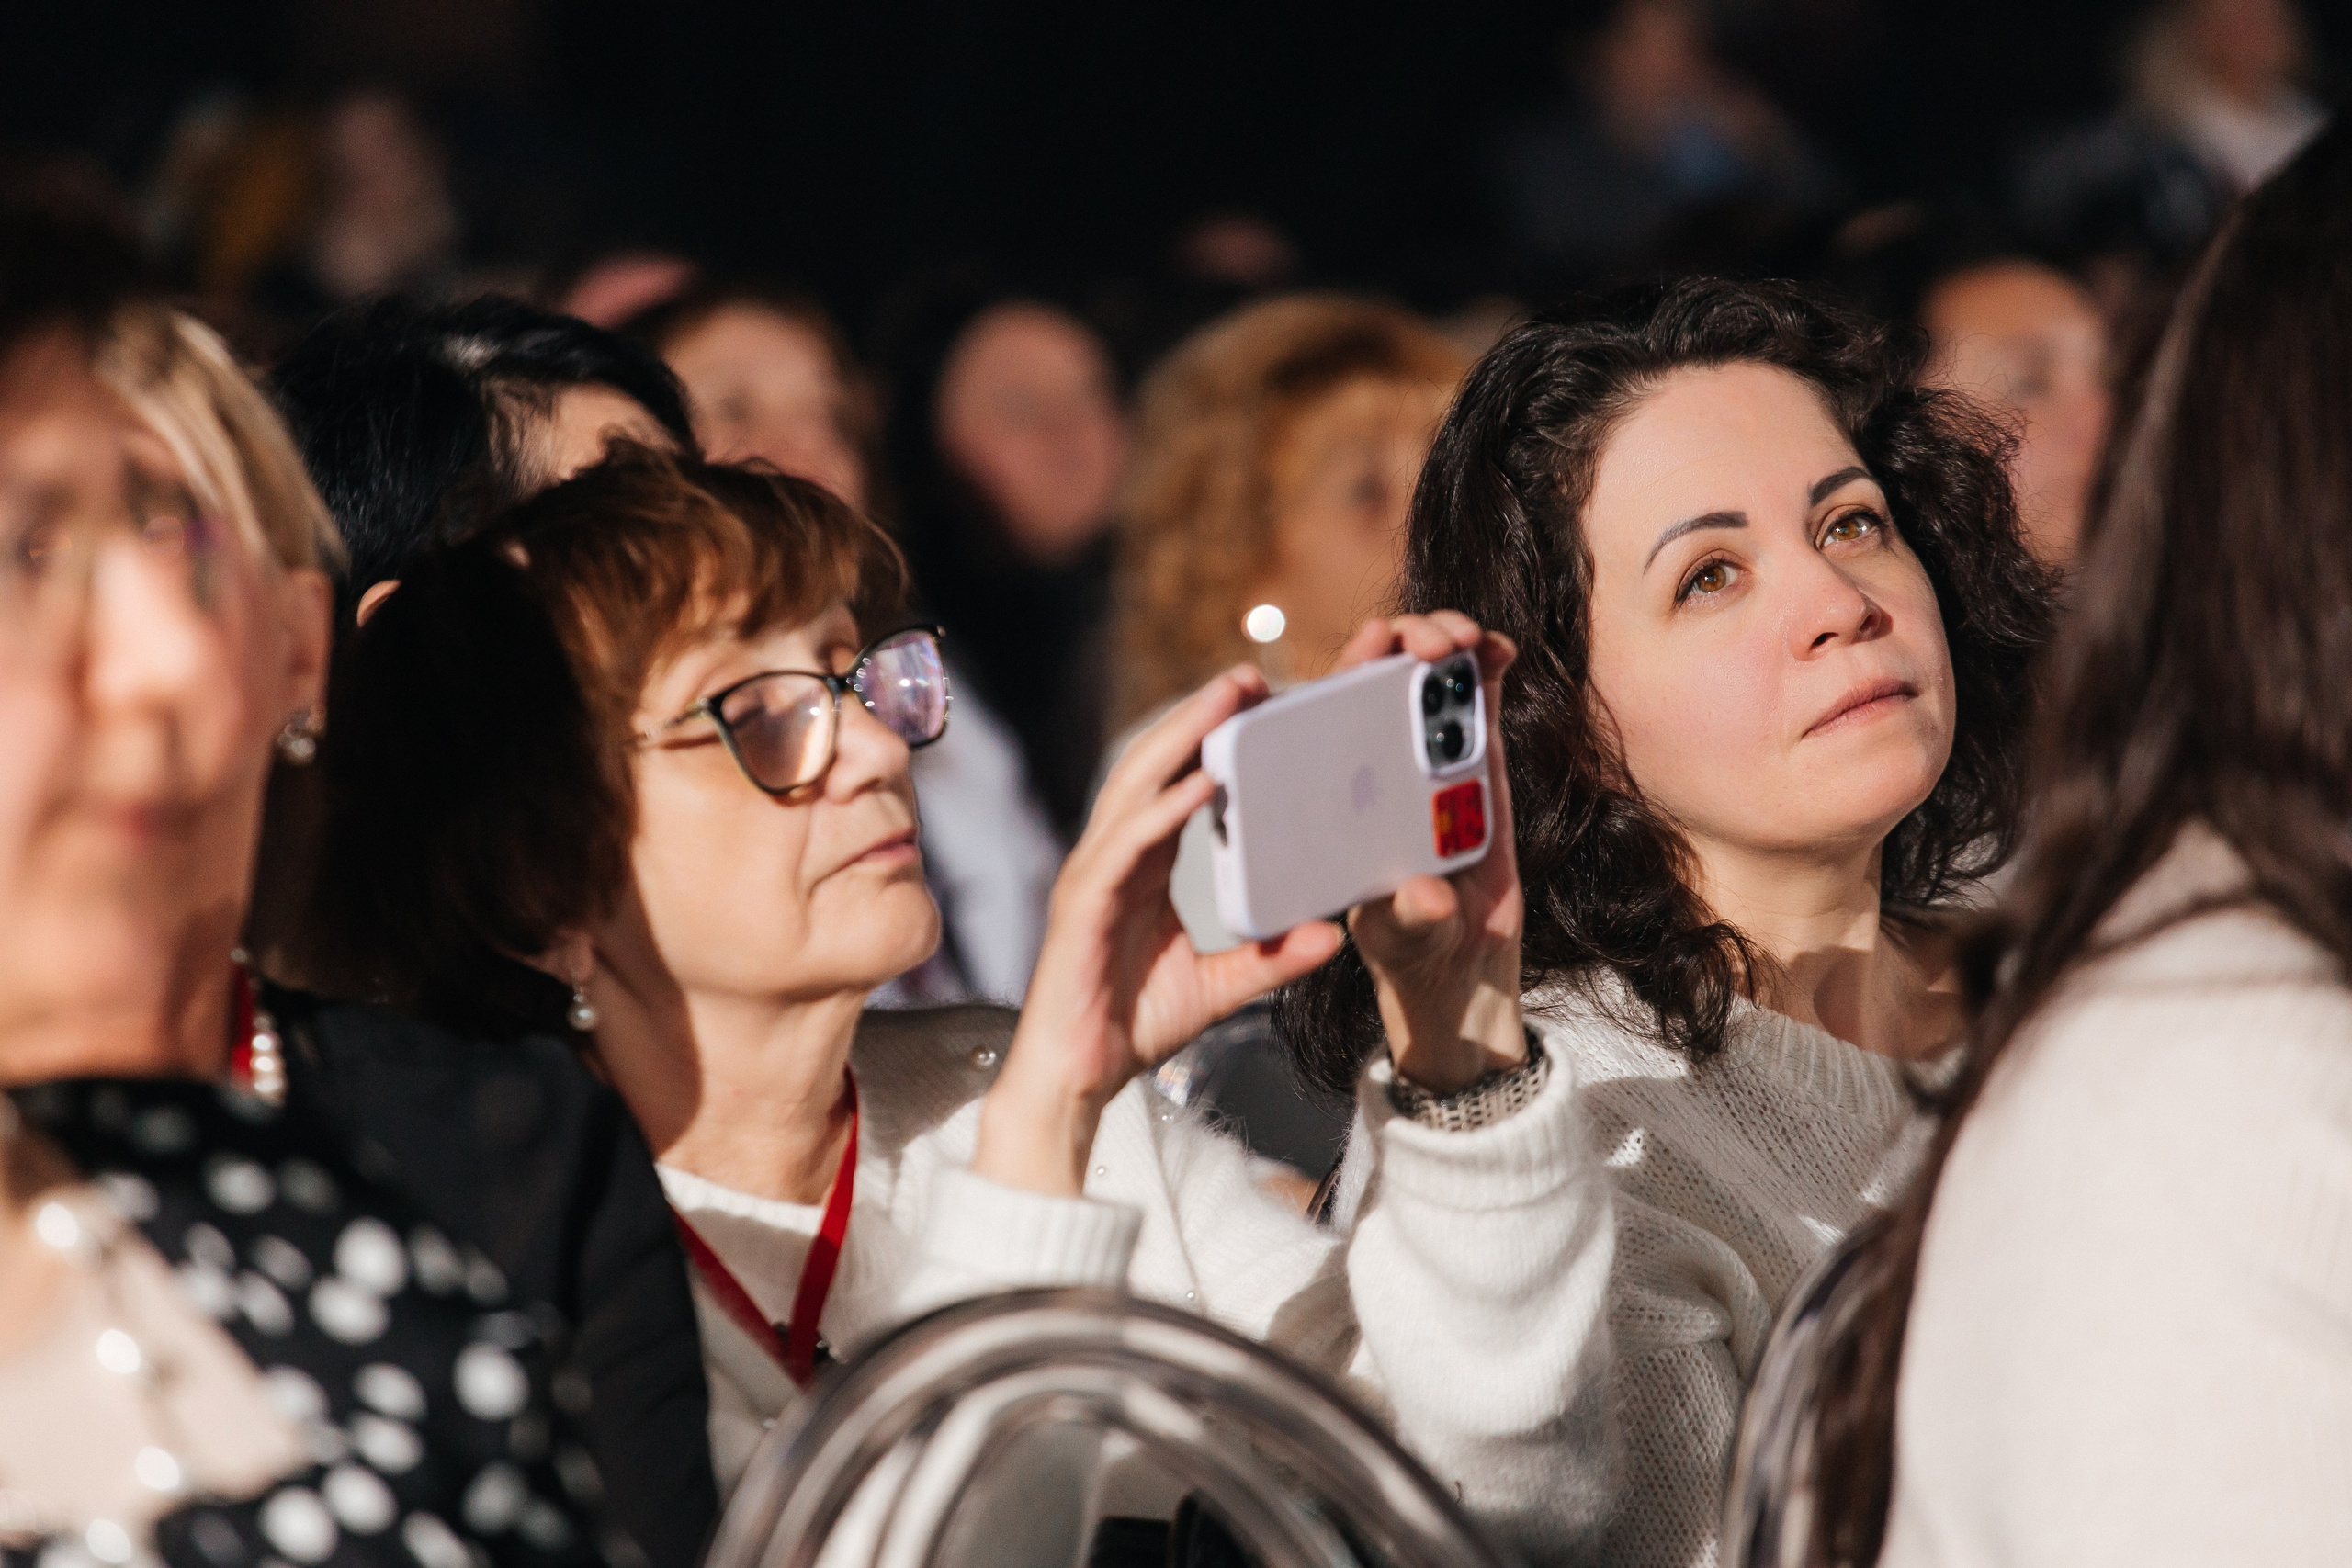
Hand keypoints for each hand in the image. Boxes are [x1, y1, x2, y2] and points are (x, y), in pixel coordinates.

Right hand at [975, 666, 1345, 1195]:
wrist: (1076, 1078)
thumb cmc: (1129, 1025)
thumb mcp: (1219, 987)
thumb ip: (1271, 958)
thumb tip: (1333, 935)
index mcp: (1140, 867)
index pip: (1178, 786)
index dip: (1213, 741)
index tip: (1261, 707)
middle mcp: (1114, 856)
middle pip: (1157, 766)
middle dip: (1200, 716)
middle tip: (1252, 677)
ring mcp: (1094, 873)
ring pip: (1138, 785)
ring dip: (1184, 737)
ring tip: (1229, 699)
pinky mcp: (1085, 901)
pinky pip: (1128, 842)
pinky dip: (1165, 807)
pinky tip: (1203, 782)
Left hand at [1336, 614, 1526, 1094]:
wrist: (1458, 971)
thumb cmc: (1405, 949)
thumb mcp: (1396, 938)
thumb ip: (1407, 918)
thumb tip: (1424, 893)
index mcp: (1338, 799)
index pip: (1324, 719)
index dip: (1339, 670)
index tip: (1362, 648)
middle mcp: (1379, 772)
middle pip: (1378, 682)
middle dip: (1399, 641)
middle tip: (1423, 644)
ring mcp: (1428, 764)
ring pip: (1428, 682)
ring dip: (1446, 641)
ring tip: (1466, 639)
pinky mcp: (1477, 770)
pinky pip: (1479, 708)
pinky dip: (1488, 671)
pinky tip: (1499, 651)